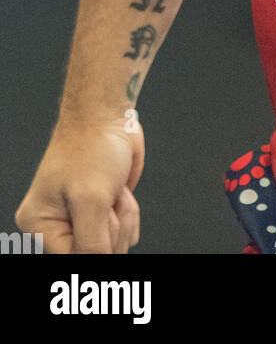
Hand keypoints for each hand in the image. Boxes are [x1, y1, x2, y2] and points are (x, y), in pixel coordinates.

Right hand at [15, 115, 144, 252]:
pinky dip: (130, 214)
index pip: (73, 259)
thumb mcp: (91, 199)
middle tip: (106, 197)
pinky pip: (126, 234)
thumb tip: (99, 265)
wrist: (108, 115)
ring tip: (112, 191)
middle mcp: (58, 225)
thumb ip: (92, 243)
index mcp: (40, 224)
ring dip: (123, 218)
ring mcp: (83, 219)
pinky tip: (120, 192)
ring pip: (115, 246)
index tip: (101, 217)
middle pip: (95, 255)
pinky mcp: (105, 212)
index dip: (96, 246)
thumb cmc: (92, 145)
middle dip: (111, 228)